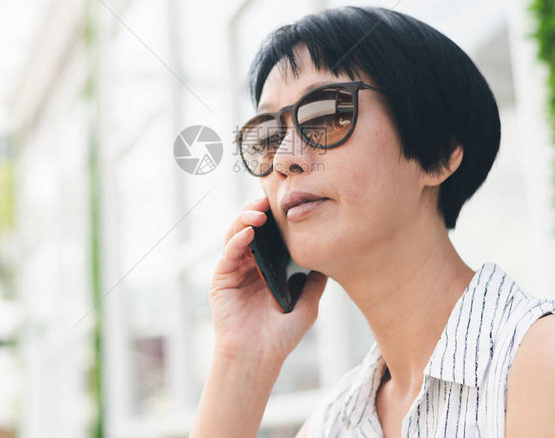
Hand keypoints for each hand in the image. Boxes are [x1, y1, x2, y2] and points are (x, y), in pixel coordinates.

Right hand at [210, 195, 327, 363]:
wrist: (259, 358)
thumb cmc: (282, 335)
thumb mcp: (308, 303)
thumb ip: (316, 280)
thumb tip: (333, 255)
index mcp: (268, 266)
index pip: (271, 233)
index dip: (277, 216)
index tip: (290, 201)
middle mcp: (249, 263)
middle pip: (251, 227)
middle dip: (259, 209)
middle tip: (272, 198)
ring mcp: (234, 269)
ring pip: (236, 233)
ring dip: (246, 219)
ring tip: (260, 211)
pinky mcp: (221, 278)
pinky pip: (229, 252)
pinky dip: (238, 239)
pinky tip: (249, 233)